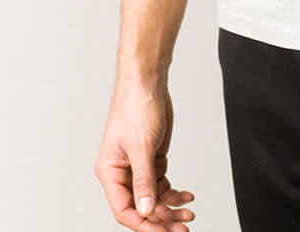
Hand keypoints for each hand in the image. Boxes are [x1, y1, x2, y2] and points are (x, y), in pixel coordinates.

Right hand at [95, 80, 195, 230]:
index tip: (164, 231)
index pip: (124, 210)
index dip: (143, 224)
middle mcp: (122, 173)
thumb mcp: (141, 147)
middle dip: (161, 219)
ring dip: (170, 207)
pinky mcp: (152, 158)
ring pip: (153, 197)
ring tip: (189, 212)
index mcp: (110, 172)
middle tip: (182, 228)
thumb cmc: (135, 107)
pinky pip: (161, 183)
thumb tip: (145, 211)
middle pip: (140, 207)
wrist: (148, 82)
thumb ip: (144, 180)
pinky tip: (186, 195)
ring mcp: (138, 166)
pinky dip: (173, 192)